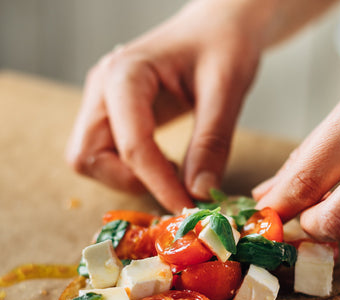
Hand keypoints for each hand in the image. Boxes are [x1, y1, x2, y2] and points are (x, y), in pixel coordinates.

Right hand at [66, 0, 262, 211]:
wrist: (218, 26)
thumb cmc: (223, 45)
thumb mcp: (226, 89)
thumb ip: (212, 142)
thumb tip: (199, 193)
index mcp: (125, 74)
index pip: (131, 145)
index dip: (159, 184)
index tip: (188, 208)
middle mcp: (103, 88)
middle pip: (88, 157)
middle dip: (130, 182)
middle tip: (175, 187)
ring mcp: (104, 102)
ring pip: (92, 160)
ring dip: (130, 179)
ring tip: (175, 172)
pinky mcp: (114, 115)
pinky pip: (108, 155)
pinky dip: (134, 172)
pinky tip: (168, 165)